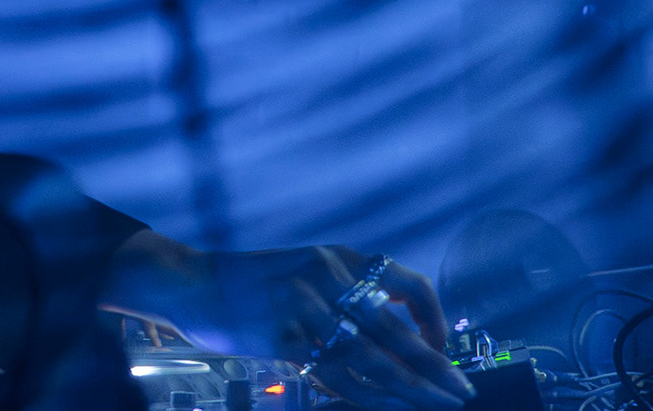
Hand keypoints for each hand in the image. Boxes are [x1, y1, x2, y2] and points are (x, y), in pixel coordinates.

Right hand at [103, 234, 475, 410]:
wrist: (191, 282)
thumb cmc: (251, 282)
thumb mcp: (304, 267)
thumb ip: (344, 292)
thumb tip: (395, 332)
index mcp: (338, 256)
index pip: (406, 282)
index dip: (433, 317)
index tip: (441, 346)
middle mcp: (328, 275)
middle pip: (395, 329)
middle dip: (434, 366)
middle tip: (461, 391)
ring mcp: (305, 305)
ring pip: (372, 357)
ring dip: (410, 388)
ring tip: (437, 405)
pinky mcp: (283, 336)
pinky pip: (336, 373)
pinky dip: (366, 395)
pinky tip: (385, 405)